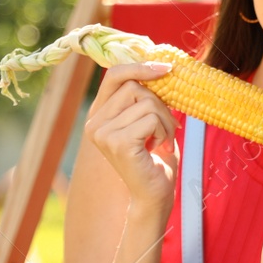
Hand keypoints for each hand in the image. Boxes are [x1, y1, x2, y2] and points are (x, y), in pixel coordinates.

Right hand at [83, 63, 178, 208]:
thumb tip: (158, 66)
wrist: (154, 196)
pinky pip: (151, 118)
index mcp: (99, 115)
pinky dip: (164, 131)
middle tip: (168, 128)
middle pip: (135, 86)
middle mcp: (94, 123)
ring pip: (147, 102)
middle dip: (160, 104)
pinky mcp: (118, 142)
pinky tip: (160, 149)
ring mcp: (103, 133)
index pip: (114, 75)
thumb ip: (145, 98)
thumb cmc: (155, 160)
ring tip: (163, 141)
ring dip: (165, 121)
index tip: (165, 68)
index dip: (139, 67)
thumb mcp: (148, 122)